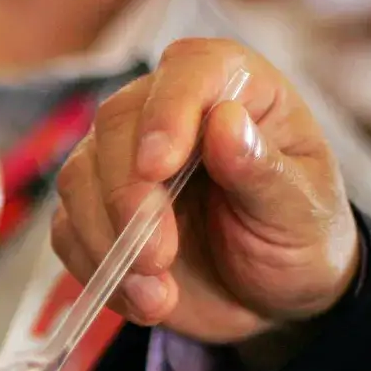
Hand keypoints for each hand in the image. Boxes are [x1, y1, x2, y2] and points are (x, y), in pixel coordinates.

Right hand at [50, 39, 358, 357]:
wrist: (272, 296)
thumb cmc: (301, 237)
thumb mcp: (302, 211)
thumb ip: (264, 170)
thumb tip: (225, 121)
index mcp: (233, 87)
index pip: (189, 71)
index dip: (167, 112)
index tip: (158, 168)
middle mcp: (170, 109)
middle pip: (116, 124)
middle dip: (128, 197)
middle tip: (157, 258)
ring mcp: (124, 158)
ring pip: (80, 177)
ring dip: (108, 241)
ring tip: (157, 296)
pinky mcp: (96, 208)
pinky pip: (68, 228)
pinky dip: (96, 268)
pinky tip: (142, 300)